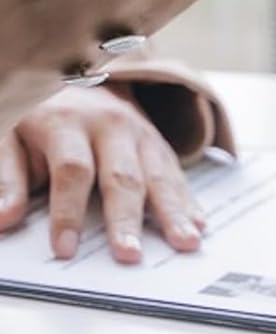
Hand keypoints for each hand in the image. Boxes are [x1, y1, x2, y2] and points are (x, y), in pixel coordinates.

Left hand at [0, 88, 205, 264]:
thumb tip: (4, 218)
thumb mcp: (8, 136)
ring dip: (173, 213)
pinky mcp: (160, 147)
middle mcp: (110, 127)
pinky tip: (199, 224)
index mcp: (67, 123)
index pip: (72, 171)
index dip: (68, 212)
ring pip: (159, 178)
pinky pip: (177, 176)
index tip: (64, 248)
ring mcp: (141, 136)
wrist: (77, 79)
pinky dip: (189, 202)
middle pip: (122, 177)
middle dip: (126, 219)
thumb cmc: (38, 117)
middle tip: (129, 254)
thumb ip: (7, 177)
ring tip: (185, 242)